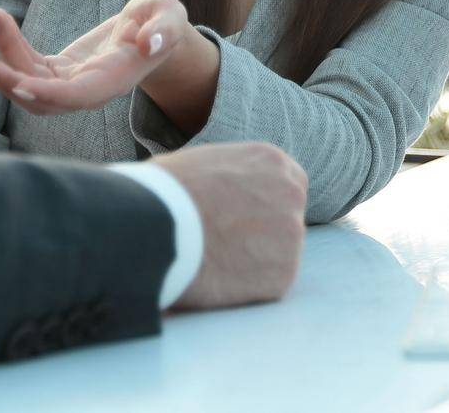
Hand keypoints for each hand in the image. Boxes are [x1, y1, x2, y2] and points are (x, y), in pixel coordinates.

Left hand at [0, 0, 198, 114]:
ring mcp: (71, 84)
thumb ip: (165, 29)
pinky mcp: (59, 72)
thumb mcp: (170, 16)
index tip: (18, 83)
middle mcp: (89, 91)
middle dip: (10, 83)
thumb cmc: (163, 22)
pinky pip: (28, 66)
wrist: (154, 34)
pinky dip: (9, 49)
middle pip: (43, 100)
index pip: (77, 97)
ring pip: (29, 85)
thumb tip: (150, 42)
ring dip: (4, 60)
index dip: (48, 95)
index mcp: (115, 80)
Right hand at [152, 142, 307, 309]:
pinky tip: (220, 278)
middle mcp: (291, 195)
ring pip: (279, 252)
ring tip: (216, 260)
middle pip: (286, 218)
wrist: (157, 227)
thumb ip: (230, 175)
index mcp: (272, 161)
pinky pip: (270, 282)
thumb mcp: (203, 163)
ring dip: (255, 259)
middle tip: (229, 242)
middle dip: (264, 232)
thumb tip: (223, 190)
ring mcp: (291, 236)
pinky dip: (249, 286)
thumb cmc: (165, 191)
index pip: (287, 183)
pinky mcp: (283, 275)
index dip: (266, 203)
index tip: (245, 216)